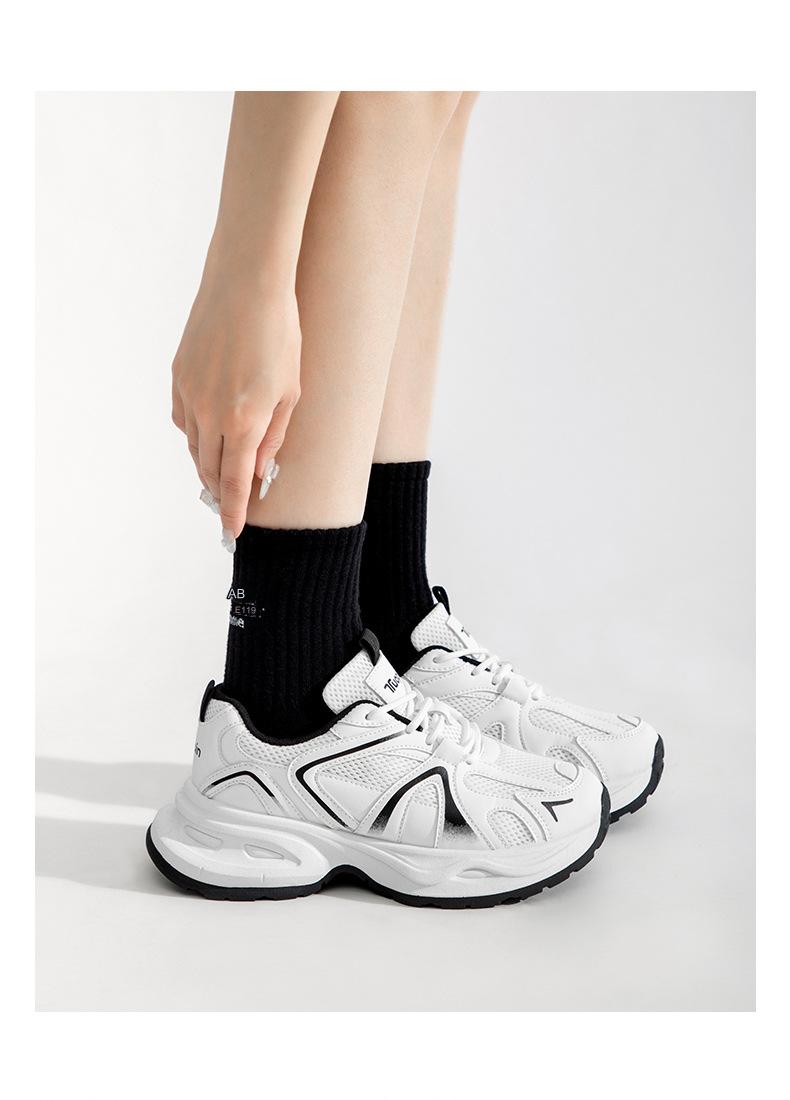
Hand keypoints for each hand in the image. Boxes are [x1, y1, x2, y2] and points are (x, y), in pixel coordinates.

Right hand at [171, 270, 300, 541]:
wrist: (246, 281)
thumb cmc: (280, 333)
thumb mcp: (290, 391)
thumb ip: (274, 437)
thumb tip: (259, 472)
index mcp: (243, 420)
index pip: (235, 482)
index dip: (234, 511)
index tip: (232, 533)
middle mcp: (210, 412)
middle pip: (209, 470)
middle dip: (219, 492)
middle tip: (228, 507)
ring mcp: (189, 393)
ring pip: (193, 446)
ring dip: (206, 465)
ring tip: (219, 474)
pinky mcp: (177, 375)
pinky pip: (183, 419)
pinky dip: (195, 434)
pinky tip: (208, 434)